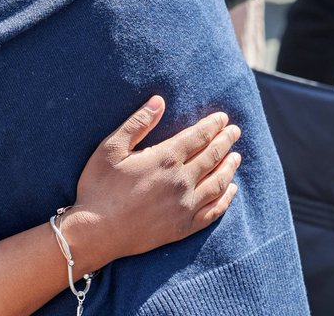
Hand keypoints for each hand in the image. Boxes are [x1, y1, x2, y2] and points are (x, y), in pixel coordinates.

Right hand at [61, 96, 241, 273]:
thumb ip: (137, 123)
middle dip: (226, 141)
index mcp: (165, 158)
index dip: (212, 125)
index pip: (198, 137)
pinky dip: (226, 198)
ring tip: (236, 156)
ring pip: (218, 182)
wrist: (97, 232)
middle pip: (212, 156)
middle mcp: (181, 181)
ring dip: (229, 167)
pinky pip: (214, 211)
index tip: (223, 118)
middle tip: (235, 131)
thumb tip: (159, 101)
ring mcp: (185, 206)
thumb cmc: (99, 187)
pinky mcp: (184, 227)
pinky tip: (230, 190)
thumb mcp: (110, 148)